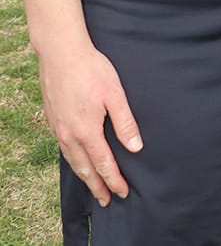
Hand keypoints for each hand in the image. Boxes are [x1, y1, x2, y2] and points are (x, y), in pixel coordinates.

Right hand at [39, 39, 142, 204]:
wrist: (61, 52)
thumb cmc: (91, 69)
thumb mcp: (114, 93)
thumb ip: (125, 122)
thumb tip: (135, 148)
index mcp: (87, 131)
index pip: (103, 164)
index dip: (114, 180)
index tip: (122, 193)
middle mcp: (69, 134)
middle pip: (84, 169)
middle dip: (96, 186)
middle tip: (105, 200)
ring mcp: (58, 127)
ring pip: (71, 160)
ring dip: (83, 175)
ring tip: (92, 184)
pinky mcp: (52, 118)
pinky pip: (62, 147)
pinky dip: (72, 159)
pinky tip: (76, 157)